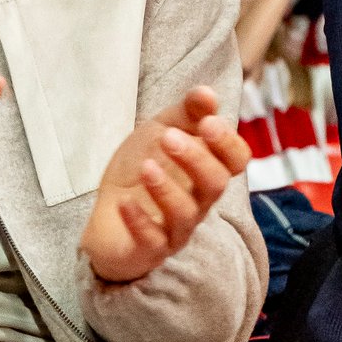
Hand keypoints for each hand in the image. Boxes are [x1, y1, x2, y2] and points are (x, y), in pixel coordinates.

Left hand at [80, 87, 249, 283]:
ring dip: (166, 188)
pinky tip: (125, 203)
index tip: (207, 122)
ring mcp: (175, 228)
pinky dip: (139, 221)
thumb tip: (208, 92)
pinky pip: (153, 240)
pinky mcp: (149, 249)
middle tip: (168, 138)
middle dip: (196, 159)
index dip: (227, 142)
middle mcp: (197, 202)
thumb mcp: (158, 132)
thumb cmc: (139, 171)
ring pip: (186, 214)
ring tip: (146, 166)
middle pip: (215, 185)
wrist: (105, 216)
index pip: (236, 160)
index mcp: (205, 171)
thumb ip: (185, 114)